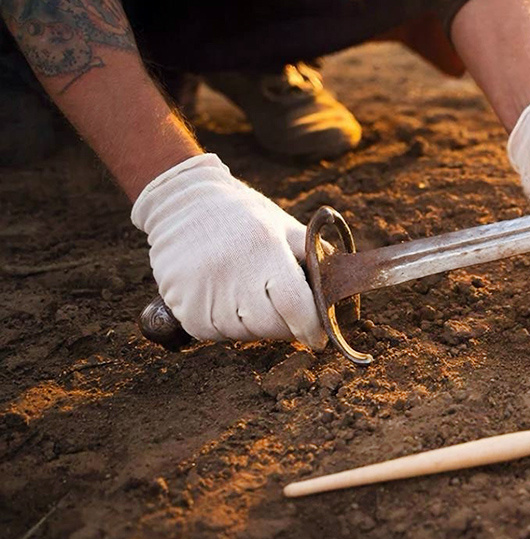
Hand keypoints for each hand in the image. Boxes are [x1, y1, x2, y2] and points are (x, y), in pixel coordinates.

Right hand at [131, 154, 326, 348]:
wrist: (180, 200)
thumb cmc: (242, 214)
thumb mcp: (282, 224)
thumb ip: (312, 253)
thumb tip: (340, 285)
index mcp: (265, 248)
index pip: (294, 304)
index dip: (310, 328)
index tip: (317, 338)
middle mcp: (232, 270)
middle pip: (269, 325)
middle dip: (284, 326)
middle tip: (285, 315)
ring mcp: (202, 288)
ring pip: (240, 333)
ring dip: (253, 327)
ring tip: (249, 299)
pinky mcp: (180, 301)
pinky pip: (211, 333)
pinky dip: (223, 327)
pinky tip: (225, 303)